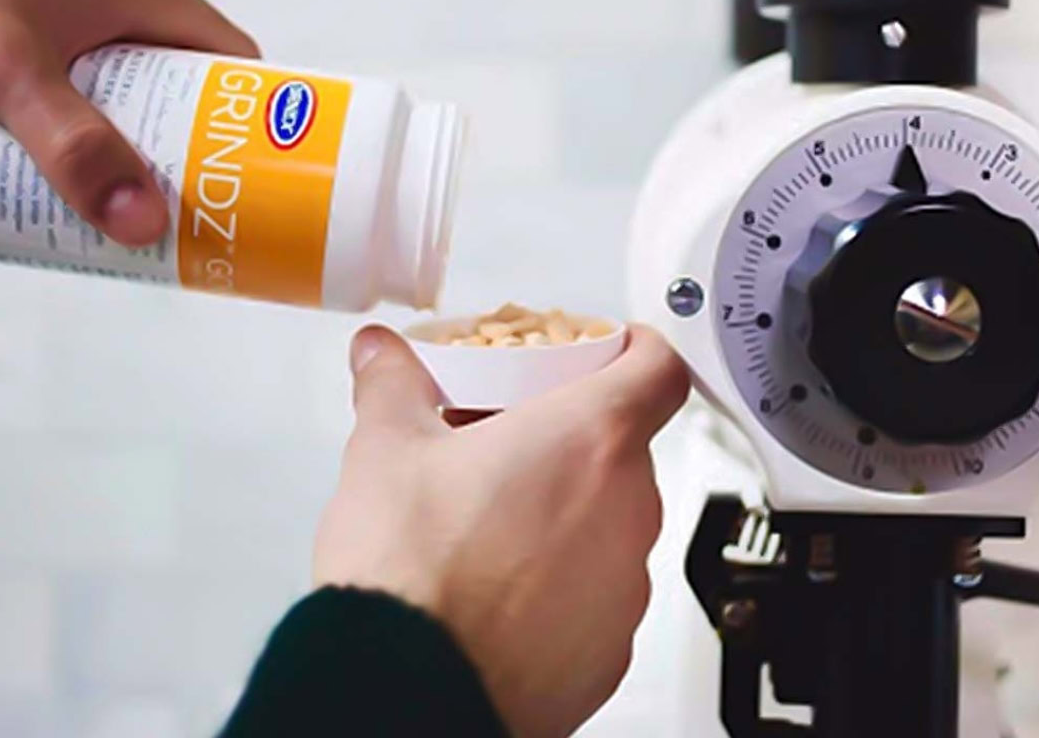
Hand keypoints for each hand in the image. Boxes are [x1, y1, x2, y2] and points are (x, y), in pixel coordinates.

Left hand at [0, 0, 257, 245]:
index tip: (231, 176)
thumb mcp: (11, 69)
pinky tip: (34, 113)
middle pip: (178, 68)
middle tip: (146, 189)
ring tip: (88, 164)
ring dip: (114, 111)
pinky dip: (74, 82)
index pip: (233, 62)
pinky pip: (81, 37)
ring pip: (126, 55)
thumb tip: (143, 222)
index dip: (240, 122)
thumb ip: (72, 146)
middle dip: (166, 133)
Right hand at [314, 324, 689, 737]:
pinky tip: (502, 585)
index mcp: (589, 439)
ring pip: (613, 519)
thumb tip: (380, 354)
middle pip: (624, 445)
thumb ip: (391, 384)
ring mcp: (627, 583)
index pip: (659, 370)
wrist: (406, 690)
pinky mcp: (612, 648)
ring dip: (570, 507)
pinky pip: (600, 589)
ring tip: (495, 519)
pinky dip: (565, 577)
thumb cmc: (413, 571)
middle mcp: (628, 507)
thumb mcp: (387, 448)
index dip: (638, 350)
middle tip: (511, 440)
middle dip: (573, 436)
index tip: (611, 350)